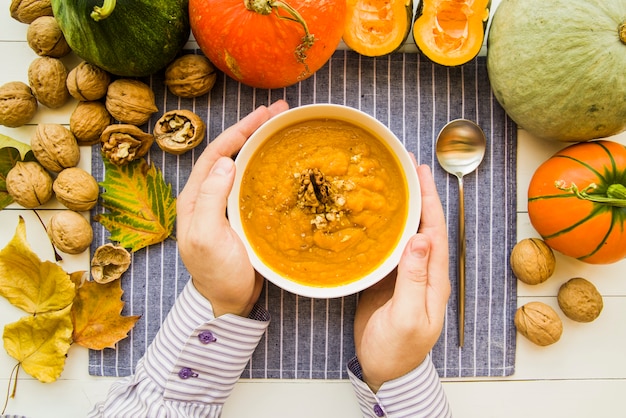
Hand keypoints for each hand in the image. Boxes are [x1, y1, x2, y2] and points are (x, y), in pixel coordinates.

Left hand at [176, 100, 288, 317]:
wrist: (228, 302)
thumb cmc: (216, 274)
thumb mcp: (208, 238)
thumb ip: (210, 200)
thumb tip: (226, 162)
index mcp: (194, 198)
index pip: (215, 154)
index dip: (238, 131)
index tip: (262, 115)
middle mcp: (208, 196)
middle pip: (230, 153)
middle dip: (252, 129)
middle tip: (279, 112)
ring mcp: (225, 204)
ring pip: (243, 165)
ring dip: (260, 144)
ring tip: (283, 126)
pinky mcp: (241, 214)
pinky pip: (253, 182)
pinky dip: (267, 165)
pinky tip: (281, 159)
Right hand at [353, 163, 450, 391]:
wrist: (385, 370)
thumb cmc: (398, 349)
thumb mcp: (405, 316)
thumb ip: (412, 279)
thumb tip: (419, 239)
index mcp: (434, 279)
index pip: (435, 231)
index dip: (429, 200)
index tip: (420, 174)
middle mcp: (423, 271)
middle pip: (423, 226)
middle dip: (418, 195)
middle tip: (405, 167)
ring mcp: (406, 275)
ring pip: (407, 233)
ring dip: (402, 207)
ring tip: (391, 183)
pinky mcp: (388, 280)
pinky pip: (389, 247)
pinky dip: (385, 227)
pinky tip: (374, 216)